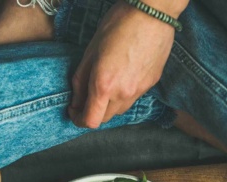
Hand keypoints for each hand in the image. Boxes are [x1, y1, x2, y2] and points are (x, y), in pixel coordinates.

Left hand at [68, 0, 184, 127]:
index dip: (78, 119)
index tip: (74, 110)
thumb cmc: (118, 25)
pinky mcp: (151, 84)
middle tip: (86, 97)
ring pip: (120, 110)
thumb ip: (81, 80)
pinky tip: (122, 75)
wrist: (152, 14)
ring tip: (106, 84)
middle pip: (105, 118)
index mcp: (104, 85)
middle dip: (93, 112)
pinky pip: (133, 97)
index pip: (90, 121)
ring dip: (109, 104)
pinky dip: (123, 94)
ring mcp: (140, 90)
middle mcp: (123, 93)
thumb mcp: (90, 51)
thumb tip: (76, 99)